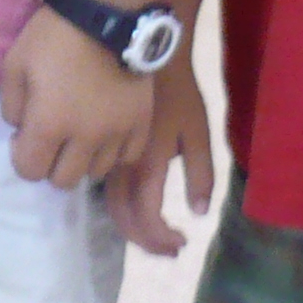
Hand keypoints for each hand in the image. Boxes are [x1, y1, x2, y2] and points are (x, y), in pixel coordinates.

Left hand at [0, 6, 152, 189]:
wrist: (105, 10)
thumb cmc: (54, 35)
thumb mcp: (14, 64)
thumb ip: (11, 106)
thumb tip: (21, 129)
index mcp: (50, 124)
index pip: (29, 171)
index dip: (21, 155)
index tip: (23, 134)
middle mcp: (85, 138)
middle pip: (63, 180)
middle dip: (50, 162)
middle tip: (51, 135)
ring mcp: (118, 132)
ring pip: (96, 172)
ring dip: (82, 159)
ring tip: (79, 132)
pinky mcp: (141, 122)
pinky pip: (127, 156)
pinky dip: (113, 151)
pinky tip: (105, 132)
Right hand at [111, 49, 215, 254]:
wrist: (143, 53)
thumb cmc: (178, 91)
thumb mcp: (198, 130)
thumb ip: (201, 174)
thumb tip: (199, 213)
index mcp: (147, 165)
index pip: (146, 218)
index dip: (161, 239)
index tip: (181, 244)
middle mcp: (121, 167)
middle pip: (123, 218)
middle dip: (146, 241)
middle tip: (170, 249)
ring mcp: (106, 156)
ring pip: (110, 204)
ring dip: (132, 226)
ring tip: (156, 235)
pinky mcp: (101, 145)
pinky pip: (105, 186)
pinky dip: (122, 205)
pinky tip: (139, 206)